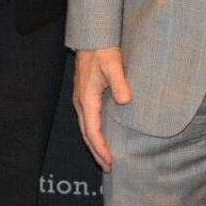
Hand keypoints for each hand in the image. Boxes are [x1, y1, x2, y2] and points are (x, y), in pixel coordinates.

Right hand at [72, 47, 131, 171]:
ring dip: (95, 145)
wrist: (91, 37)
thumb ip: (119, 83)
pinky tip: (102, 138)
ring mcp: (81, 100)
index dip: (100, 148)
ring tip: (105, 159)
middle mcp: (80, 102)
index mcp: (86, 99)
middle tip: (109, 168)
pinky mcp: (84, 96)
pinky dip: (94, 134)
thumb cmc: (102, 50)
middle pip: (87, 134)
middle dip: (97, 153)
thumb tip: (125, 101)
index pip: (92, 130)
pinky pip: (88, 121)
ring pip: (86, 129)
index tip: (110, 161)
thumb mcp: (113, 65)